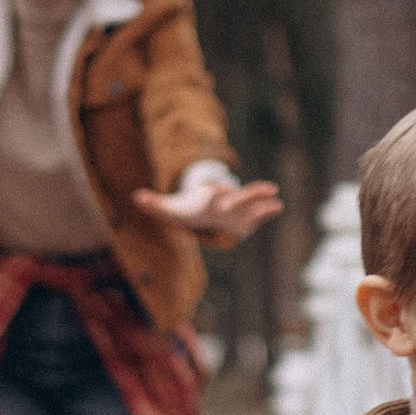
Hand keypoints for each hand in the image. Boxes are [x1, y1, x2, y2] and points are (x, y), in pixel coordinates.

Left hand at [133, 175, 282, 240]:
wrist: (202, 206)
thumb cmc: (186, 209)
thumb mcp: (170, 209)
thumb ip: (155, 204)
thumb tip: (137, 198)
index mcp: (207, 199)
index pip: (213, 195)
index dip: (217, 195)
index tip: (221, 197)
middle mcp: (224, 201)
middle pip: (235, 197)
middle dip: (242, 198)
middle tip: (255, 196)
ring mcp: (237, 208)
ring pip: (251, 203)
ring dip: (261, 200)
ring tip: (276, 201)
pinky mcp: (244, 219)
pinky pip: (257, 214)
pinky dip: (267, 211)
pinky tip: (278, 207)